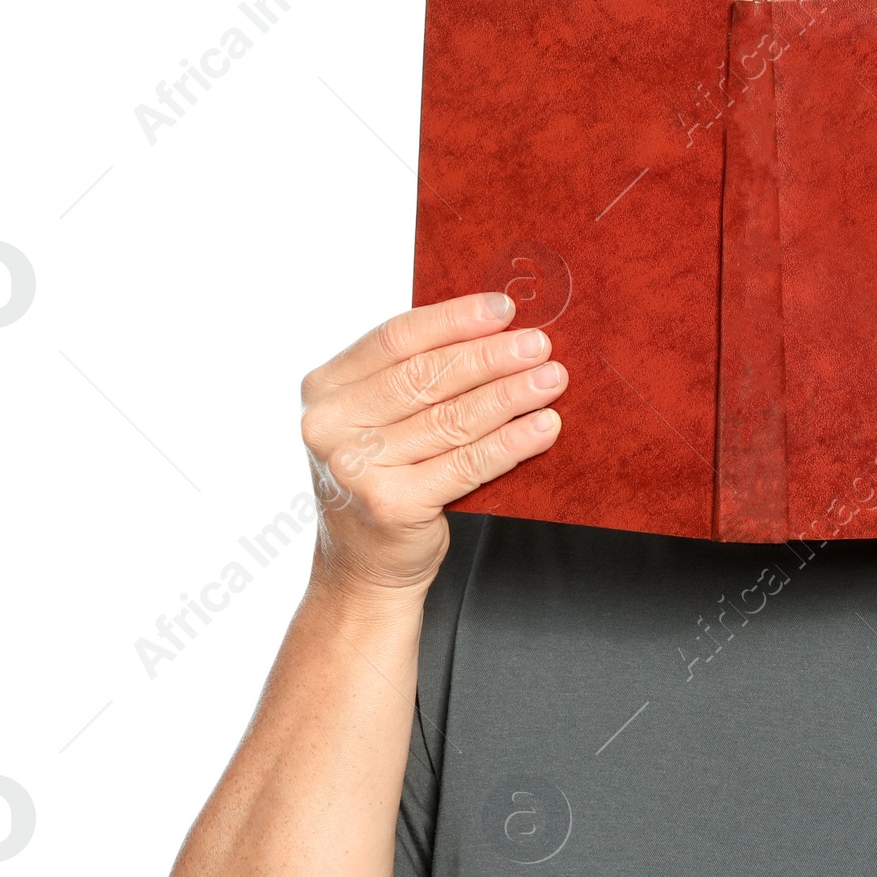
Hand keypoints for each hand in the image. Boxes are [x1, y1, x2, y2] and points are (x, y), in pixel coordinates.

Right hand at [300, 292, 565, 597]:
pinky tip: (543, 427)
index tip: (502, 309)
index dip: (453, 320)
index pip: (396, 338)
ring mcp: (356, 467)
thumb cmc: (384, 483)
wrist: (364, 567)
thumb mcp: (379, 422)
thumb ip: (412, 380)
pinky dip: (510, 443)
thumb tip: (493, 332)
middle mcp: (330, 425)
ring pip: (450, 419)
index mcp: (325, 388)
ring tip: (551, 380)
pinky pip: (466, 464)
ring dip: (510, 396)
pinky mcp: (391, 504)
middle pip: (425, 377)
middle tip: (539, 345)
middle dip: (490, 357)